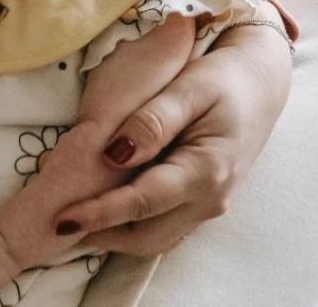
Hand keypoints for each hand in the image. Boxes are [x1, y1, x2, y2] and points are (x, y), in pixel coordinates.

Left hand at [55, 8, 291, 255]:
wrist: (261, 82)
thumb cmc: (225, 78)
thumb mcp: (190, 87)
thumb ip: (153, 120)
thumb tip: (115, 154)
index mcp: (207, 171)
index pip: (142, 203)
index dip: (99, 213)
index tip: (60, 218)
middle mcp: (209, 200)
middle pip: (145, 236)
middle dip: (99, 234)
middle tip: (56, 221)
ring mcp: (207, 206)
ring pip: (152, 239)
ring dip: (113, 234)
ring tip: (75, 217)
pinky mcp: (200, 203)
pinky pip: (161, 225)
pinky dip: (130, 224)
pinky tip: (104, 205)